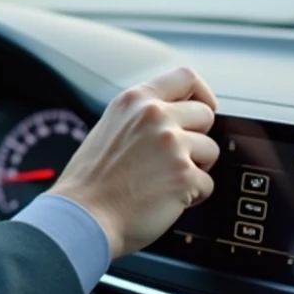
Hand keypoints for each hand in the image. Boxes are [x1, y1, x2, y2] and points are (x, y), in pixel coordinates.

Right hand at [49, 67, 219, 259]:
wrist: (82, 216)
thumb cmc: (90, 181)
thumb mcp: (108, 129)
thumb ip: (140, 117)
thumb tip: (174, 118)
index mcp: (133, 101)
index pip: (185, 77)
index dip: (201, 94)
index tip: (201, 108)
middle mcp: (154, 116)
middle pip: (205, 114)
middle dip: (196, 137)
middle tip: (175, 156)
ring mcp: (172, 145)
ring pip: (211, 150)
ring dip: (196, 167)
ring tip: (166, 180)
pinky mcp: (184, 175)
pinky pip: (207, 183)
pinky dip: (192, 195)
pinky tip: (166, 198)